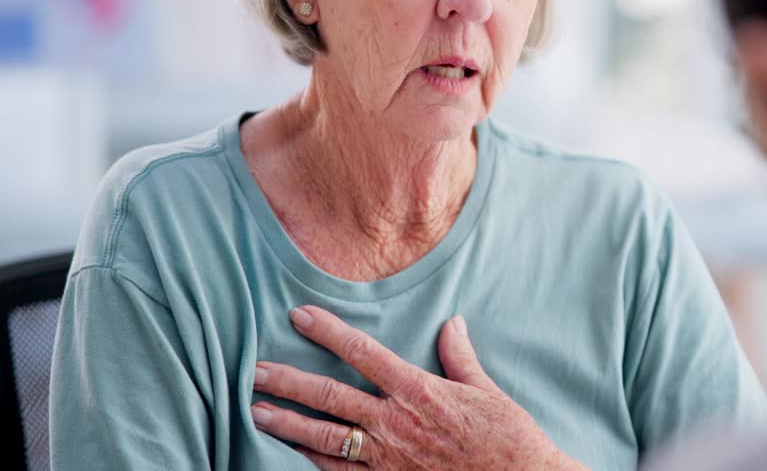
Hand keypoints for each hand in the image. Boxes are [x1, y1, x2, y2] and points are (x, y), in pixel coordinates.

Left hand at [251, 306, 587, 469]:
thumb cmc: (507, 439)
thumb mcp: (487, 391)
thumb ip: (461, 357)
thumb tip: (452, 323)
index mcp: (418, 391)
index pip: (363, 352)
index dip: (328, 331)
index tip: (299, 315)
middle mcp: (395, 422)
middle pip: (330, 396)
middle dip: (289, 381)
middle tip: (255, 370)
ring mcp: (386, 458)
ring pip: (324, 437)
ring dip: (287, 422)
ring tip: (255, 410)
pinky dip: (309, 461)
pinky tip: (289, 451)